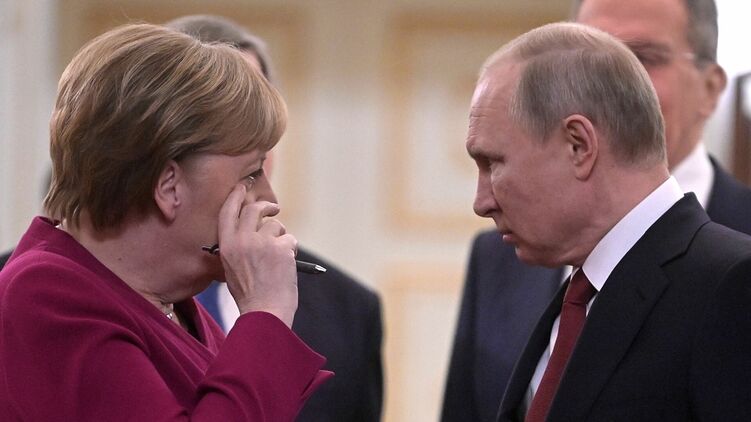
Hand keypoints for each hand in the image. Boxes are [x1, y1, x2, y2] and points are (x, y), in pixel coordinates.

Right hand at [217, 184, 297, 327]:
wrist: (265, 312)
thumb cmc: (249, 295)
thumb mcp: (232, 268)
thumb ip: (238, 246)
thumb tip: (252, 227)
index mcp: (226, 246)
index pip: (228, 212)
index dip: (236, 197)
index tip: (243, 188)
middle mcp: (242, 240)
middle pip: (254, 210)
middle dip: (266, 206)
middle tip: (274, 209)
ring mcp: (263, 243)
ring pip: (276, 226)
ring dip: (280, 236)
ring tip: (278, 257)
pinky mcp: (281, 248)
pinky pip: (290, 239)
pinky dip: (290, 250)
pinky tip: (285, 266)